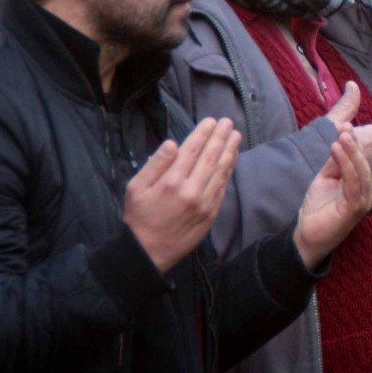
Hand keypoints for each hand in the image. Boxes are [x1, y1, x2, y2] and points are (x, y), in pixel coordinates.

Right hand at [124, 118, 240, 273]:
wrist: (148, 252)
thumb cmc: (139, 216)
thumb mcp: (136, 187)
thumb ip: (155, 164)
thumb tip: (173, 143)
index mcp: (171, 181)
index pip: (192, 150)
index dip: (203, 134)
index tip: (210, 121)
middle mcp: (191, 190)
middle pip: (210, 157)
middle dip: (220, 137)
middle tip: (228, 122)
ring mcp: (204, 203)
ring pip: (221, 171)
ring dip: (230, 151)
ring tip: (235, 136)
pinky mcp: (211, 213)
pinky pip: (222, 187)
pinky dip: (228, 171)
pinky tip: (232, 159)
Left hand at [293, 125, 371, 269]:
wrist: (309, 234)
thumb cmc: (319, 206)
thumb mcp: (327, 177)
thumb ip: (336, 161)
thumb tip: (342, 138)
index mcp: (364, 183)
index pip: (364, 158)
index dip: (357, 141)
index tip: (346, 123)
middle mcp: (369, 191)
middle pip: (367, 162)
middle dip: (358, 142)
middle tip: (346, 126)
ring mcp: (365, 200)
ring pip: (361, 170)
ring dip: (351, 151)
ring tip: (342, 135)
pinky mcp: (357, 207)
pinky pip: (353, 182)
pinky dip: (346, 164)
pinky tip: (337, 150)